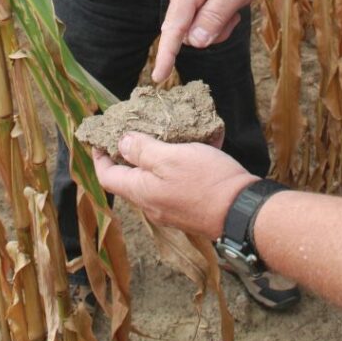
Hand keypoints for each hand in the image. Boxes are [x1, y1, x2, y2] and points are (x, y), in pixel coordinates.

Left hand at [92, 133, 256, 237]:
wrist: (242, 211)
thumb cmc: (205, 182)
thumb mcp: (170, 158)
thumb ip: (142, 150)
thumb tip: (121, 143)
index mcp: (141, 191)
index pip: (107, 177)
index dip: (100, 157)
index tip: (99, 138)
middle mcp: (152, 204)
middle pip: (131, 178)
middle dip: (130, 152)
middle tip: (136, 128)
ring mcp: (172, 207)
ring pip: (157, 177)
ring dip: (159, 155)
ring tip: (168, 131)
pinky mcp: (191, 205)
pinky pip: (179, 180)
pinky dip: (183, 161)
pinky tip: (198, 142)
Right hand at [153, 0, 269, 81]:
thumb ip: (215, 17)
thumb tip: (194, 42)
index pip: (174, 25)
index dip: (167, 53)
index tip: (159, 76)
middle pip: (188, 31)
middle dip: (212, 30)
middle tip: (234, 13)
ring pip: (193, 27)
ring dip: (216, 24)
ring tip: (232, 4)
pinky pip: (196, 18)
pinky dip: (214, 17)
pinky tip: (225, 1)